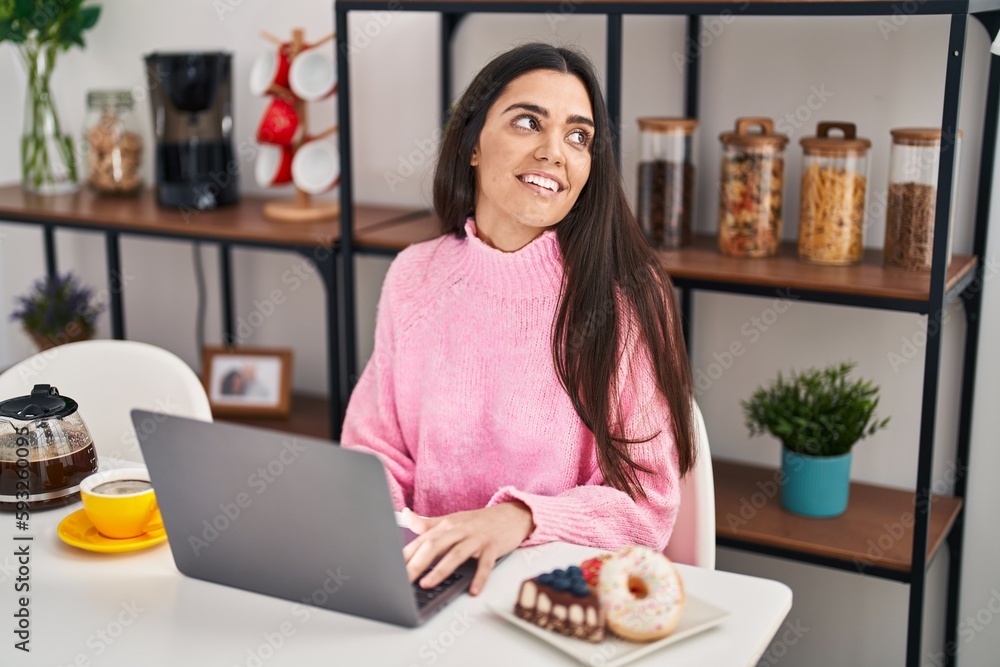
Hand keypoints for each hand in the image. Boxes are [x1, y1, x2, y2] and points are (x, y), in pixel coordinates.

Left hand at [402, 502, 533, 595]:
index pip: (422, 541)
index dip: (406, 555)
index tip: (391, 570)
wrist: (510, 515)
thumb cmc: (478, 522)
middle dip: (417, 564)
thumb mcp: (452, 520)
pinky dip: (480, 578)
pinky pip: (486, 564)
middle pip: (434, 546)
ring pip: (456, 554)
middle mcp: (459, 530)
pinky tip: (473, 590)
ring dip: (440, 570)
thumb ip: (428, 523)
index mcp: (446, 525)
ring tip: (427, 584)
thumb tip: (405, 515)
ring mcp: (476, 538)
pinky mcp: (493, 547)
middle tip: (402, 581)